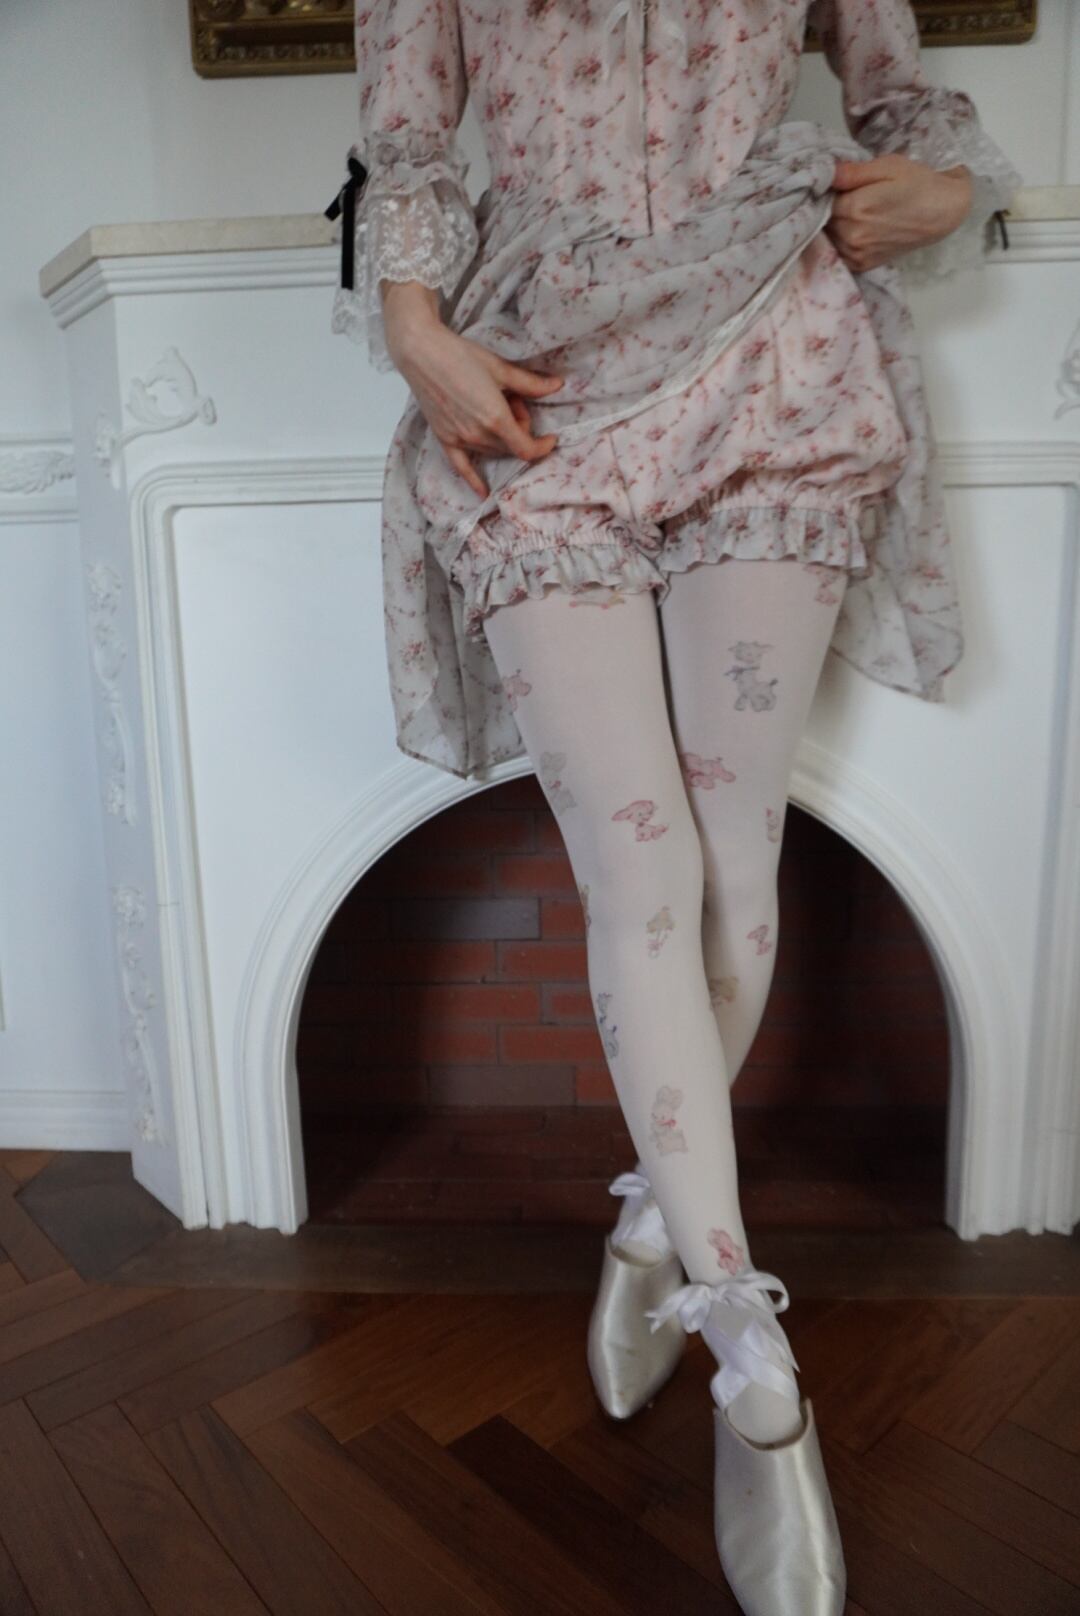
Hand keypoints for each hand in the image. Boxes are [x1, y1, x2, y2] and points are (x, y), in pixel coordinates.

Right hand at [381, 281, 563, 497]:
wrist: (421, 353)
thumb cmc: (461, 356)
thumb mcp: (500, 368)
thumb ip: (530, 384)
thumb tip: (557, 386)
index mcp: (496, 419)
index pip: (527, 449)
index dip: (543, 447)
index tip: (550, 438)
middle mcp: (478, 435)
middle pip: (511, 447)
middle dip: (520, 429)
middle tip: (512, 399)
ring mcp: (460, 440)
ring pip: (492, 452)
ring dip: (502, 438)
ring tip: (494, 405)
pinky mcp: (445, 439)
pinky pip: (462, 467)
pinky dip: (474, 481)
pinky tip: (483, 493)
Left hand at [826, 153, 974, 273]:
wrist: (942, 212)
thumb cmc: (917, 183)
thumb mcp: (888, 166)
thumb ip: (853, 172)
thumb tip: (825, 172)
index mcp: (855, 209)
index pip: (821, 201)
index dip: (825, 192)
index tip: (834, 186)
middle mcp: (852, 235)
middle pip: (823, 221)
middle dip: (827, 209)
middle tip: (845, 197)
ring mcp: (857, 254)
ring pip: (828, 238)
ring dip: (833, 227)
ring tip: (852, 213)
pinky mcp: (863, 265)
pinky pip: (839, 253)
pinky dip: (840, 242)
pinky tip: (854, 230)